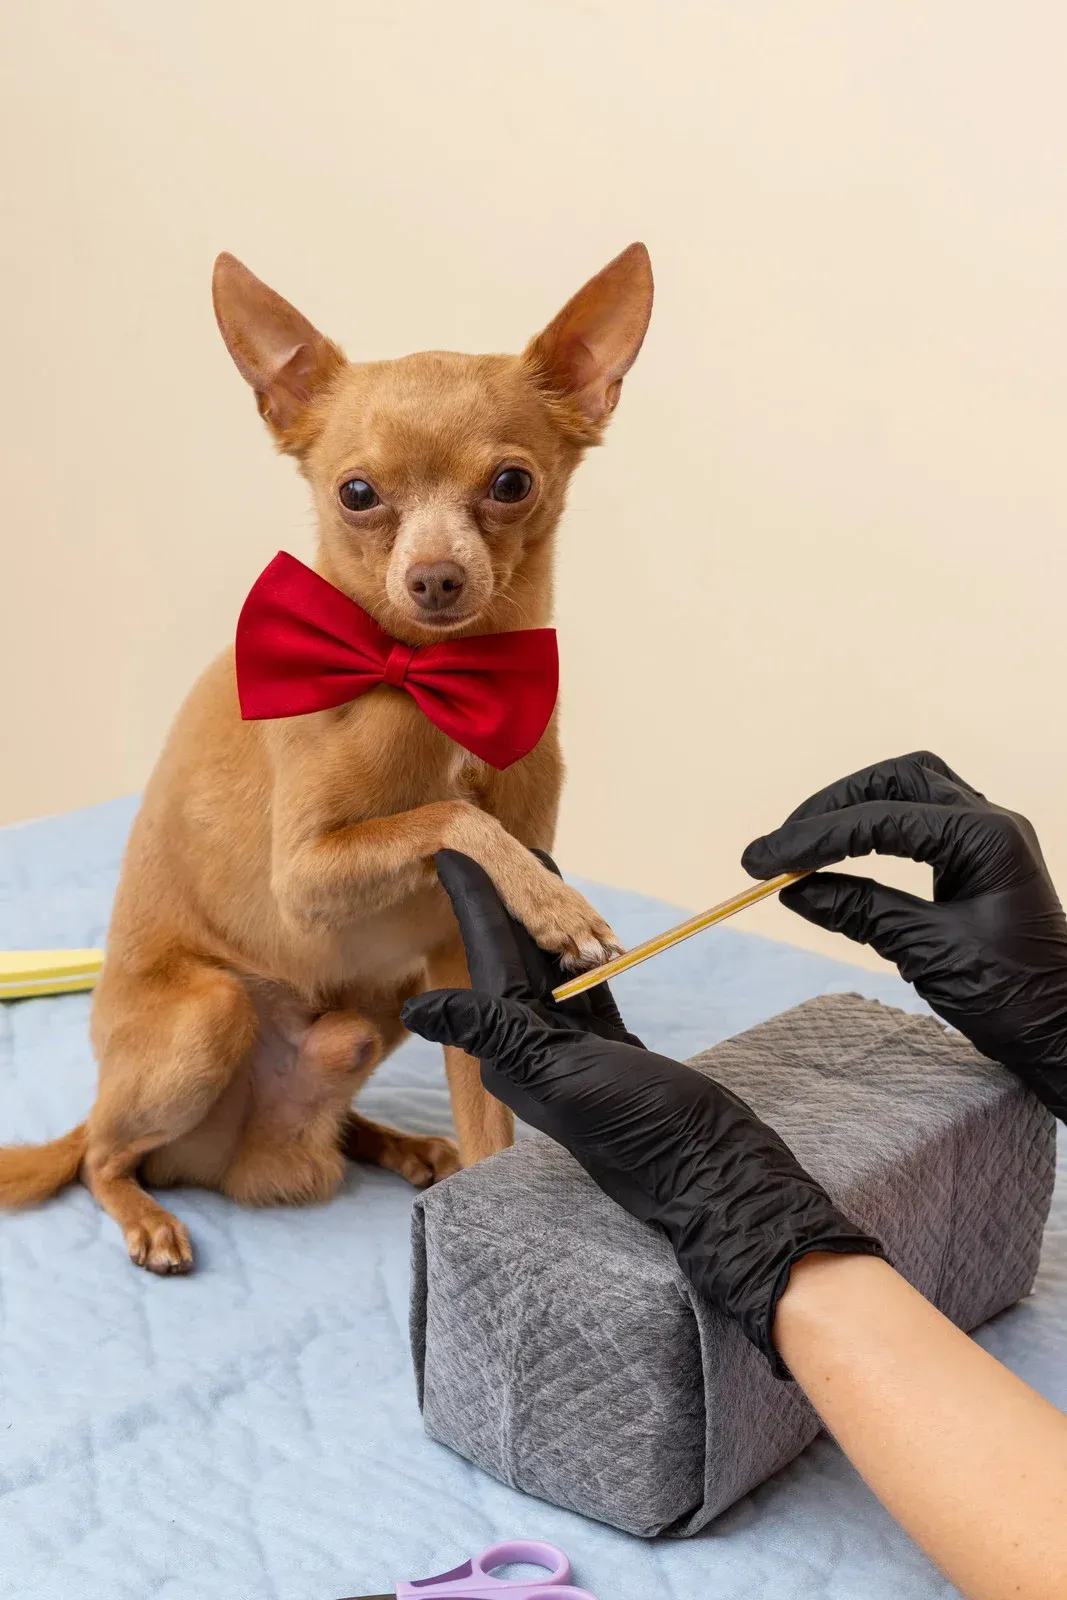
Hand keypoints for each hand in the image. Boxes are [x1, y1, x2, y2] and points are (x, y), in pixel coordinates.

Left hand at [403, 849, 882, 1372]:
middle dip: (503, 903)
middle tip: (494, 842)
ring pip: (548, 969)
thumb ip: (492, 1033)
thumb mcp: (558, 1074)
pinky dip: (583, 954)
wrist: (711, 1171)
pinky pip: (586, 989)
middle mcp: (530, 1049)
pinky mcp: (608, 1048)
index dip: (473, 903)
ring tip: (536, 869)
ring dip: (542, 922)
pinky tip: (582, 927)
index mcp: (509, 1051)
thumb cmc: (637, 1129)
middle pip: (511, 958)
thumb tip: (417, 1008)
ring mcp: (570, 1049)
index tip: (451, 851)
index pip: (485, 961)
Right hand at [742, 751, 1066, 1117]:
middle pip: (894, 779)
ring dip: (854, 807)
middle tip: (782, 847)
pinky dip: (877, 829)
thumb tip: (794, 891)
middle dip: (831, 806)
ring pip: (910, 788)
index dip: (812, 839)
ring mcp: (987, 836)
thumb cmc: (1015, 998)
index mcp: (984, 838)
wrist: (1066, 1032)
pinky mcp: (979, 858)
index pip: (880, 820)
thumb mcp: (927, 954)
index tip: (762, 864)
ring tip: (807, 844)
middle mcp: (990, 822)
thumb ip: (860, 912)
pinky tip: (847, 855)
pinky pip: (920, 820)